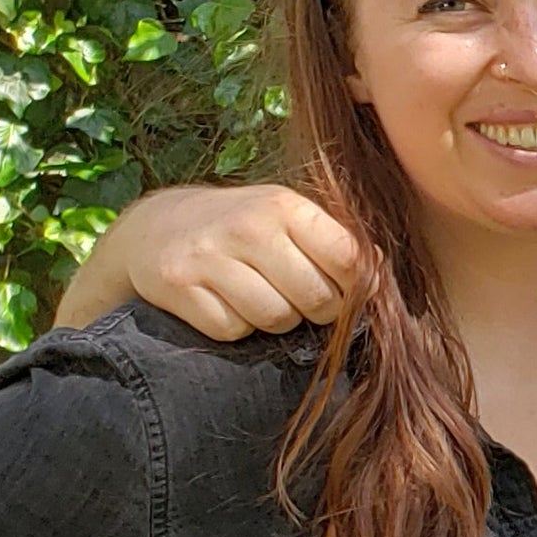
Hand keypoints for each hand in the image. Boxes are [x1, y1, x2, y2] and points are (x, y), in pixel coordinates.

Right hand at [67, 183, 361, 338]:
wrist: (154, 227)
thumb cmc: (242, 229)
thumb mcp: (288, 220)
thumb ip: (335, 244)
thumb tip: (381, 279)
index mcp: (285, 206)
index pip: (351, 262)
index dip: (356, 289)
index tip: (342, 291)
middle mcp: (248, 226)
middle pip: (318, 299)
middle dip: (315, 310)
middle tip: (297, 298)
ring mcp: (208, 255)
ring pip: (276, 319)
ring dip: (275, 321)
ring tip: (259, 298)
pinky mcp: (177, 285)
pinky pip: (232, 329)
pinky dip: (235, 327)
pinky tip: (224, 303)